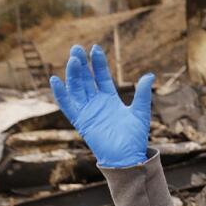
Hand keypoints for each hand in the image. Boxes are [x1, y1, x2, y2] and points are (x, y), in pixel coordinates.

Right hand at [50, 45, 153, 167]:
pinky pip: (67, 105)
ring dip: (73, 75)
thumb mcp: (140, 113)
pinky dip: (61, 94)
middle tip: (77, 48)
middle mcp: (96, 103)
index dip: (97, 63)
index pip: (101, 76)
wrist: (127, 158)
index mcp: (110, 99)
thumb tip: (150, 75)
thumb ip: (142, 94)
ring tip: (73, 60)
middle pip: (86, 79)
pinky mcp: (81, 121)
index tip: (95, 48)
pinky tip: (55, 80)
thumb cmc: (135, 138)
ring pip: (76, 88)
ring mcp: (87, 111)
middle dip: (81, 63)